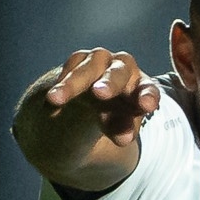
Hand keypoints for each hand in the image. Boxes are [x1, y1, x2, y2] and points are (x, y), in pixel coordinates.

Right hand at [42, 48, 159, 145]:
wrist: (93, 98)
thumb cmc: (117, 115)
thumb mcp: (121, 125)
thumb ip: (123, 130)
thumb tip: (123, 140)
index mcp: (143, 86)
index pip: (148, 90)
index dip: (147, 97)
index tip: (147, 106)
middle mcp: (124, 68)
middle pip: (118, 74)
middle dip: (109, 83)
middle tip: (100, 94)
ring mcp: (101, 61)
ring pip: (87, 70)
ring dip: (72, 85)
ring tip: (55, 100)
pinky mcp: (80, 59)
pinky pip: (70, 69)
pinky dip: (61, 84)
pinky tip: (51, 98)